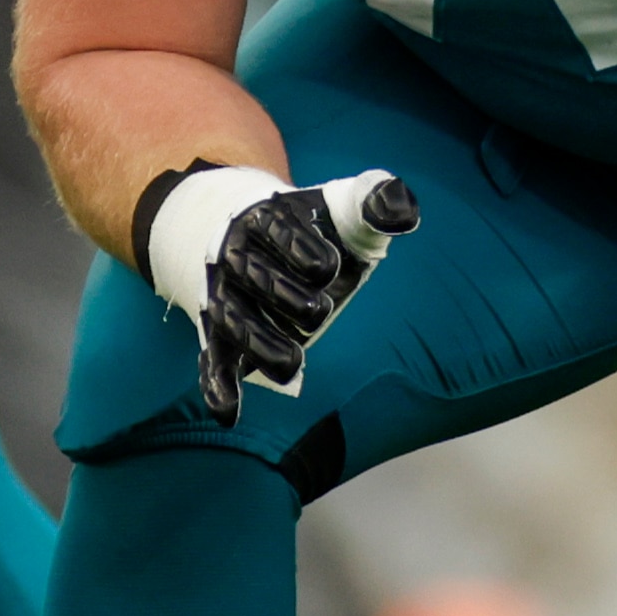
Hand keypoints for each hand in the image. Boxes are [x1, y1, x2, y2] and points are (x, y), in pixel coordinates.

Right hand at [142, 165, 418, 424]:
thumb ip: (377, 201)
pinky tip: (229, 413)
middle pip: (255, 277)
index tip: (328, 267)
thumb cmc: (312, 230)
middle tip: (319, 312)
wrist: (249, 235)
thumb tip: (404, 213)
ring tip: (291, 364)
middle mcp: (236, 256)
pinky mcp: (219, 334)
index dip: (303, 250)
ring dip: (259, 345)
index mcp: (266, 218)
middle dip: (285, 297)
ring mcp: (224, 296)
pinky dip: (218, 386)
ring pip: (234, 321)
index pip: (279, 230)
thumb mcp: (341, 208)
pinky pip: (212, 361)